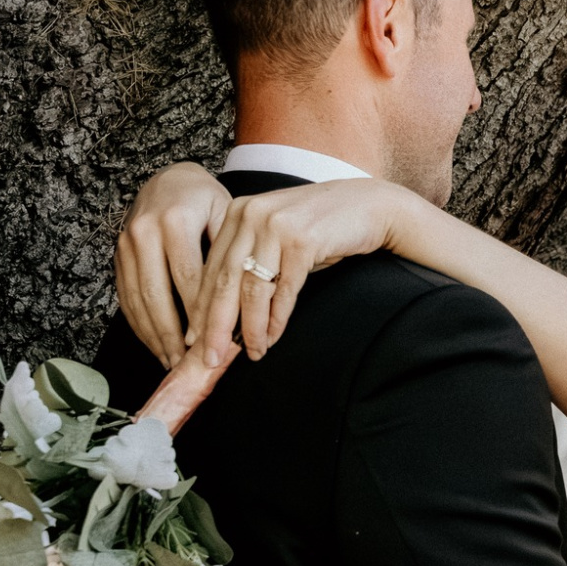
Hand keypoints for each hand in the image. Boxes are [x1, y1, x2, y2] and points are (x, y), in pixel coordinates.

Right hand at [115, 162, 229, 367]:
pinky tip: (154, 343)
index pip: (187, 279)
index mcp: (174, 221)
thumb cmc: (204, 200)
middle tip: (186, 363)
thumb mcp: (224, 214)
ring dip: (153, 335)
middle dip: (172, 334)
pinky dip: (138, 324)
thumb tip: (236, 307)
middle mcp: (143, 232)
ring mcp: (125, 245)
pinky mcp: (117, 256)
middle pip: (157, 294)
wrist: (168, 179)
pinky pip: (125, 296)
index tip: (209, 342)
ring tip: (170, 361)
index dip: (197, 314)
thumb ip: (227, 255)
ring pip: (137, 299)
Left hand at [188, 178, 417, 364]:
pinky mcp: (302, 239)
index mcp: (238, 212)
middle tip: (210, 359)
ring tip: (252, 353)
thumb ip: (250, 262)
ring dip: (251, 328)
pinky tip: (272, 337)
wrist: (370, 207)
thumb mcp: (277, 238)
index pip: (211, 268)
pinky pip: (283, 290)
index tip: (196, 339)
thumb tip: (224, 316)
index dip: (202, 309)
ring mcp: (276, 225)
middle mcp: (252, 214)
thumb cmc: (322, 228)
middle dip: (216, 325)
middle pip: (225, 280)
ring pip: (253, 289)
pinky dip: (276, 319)